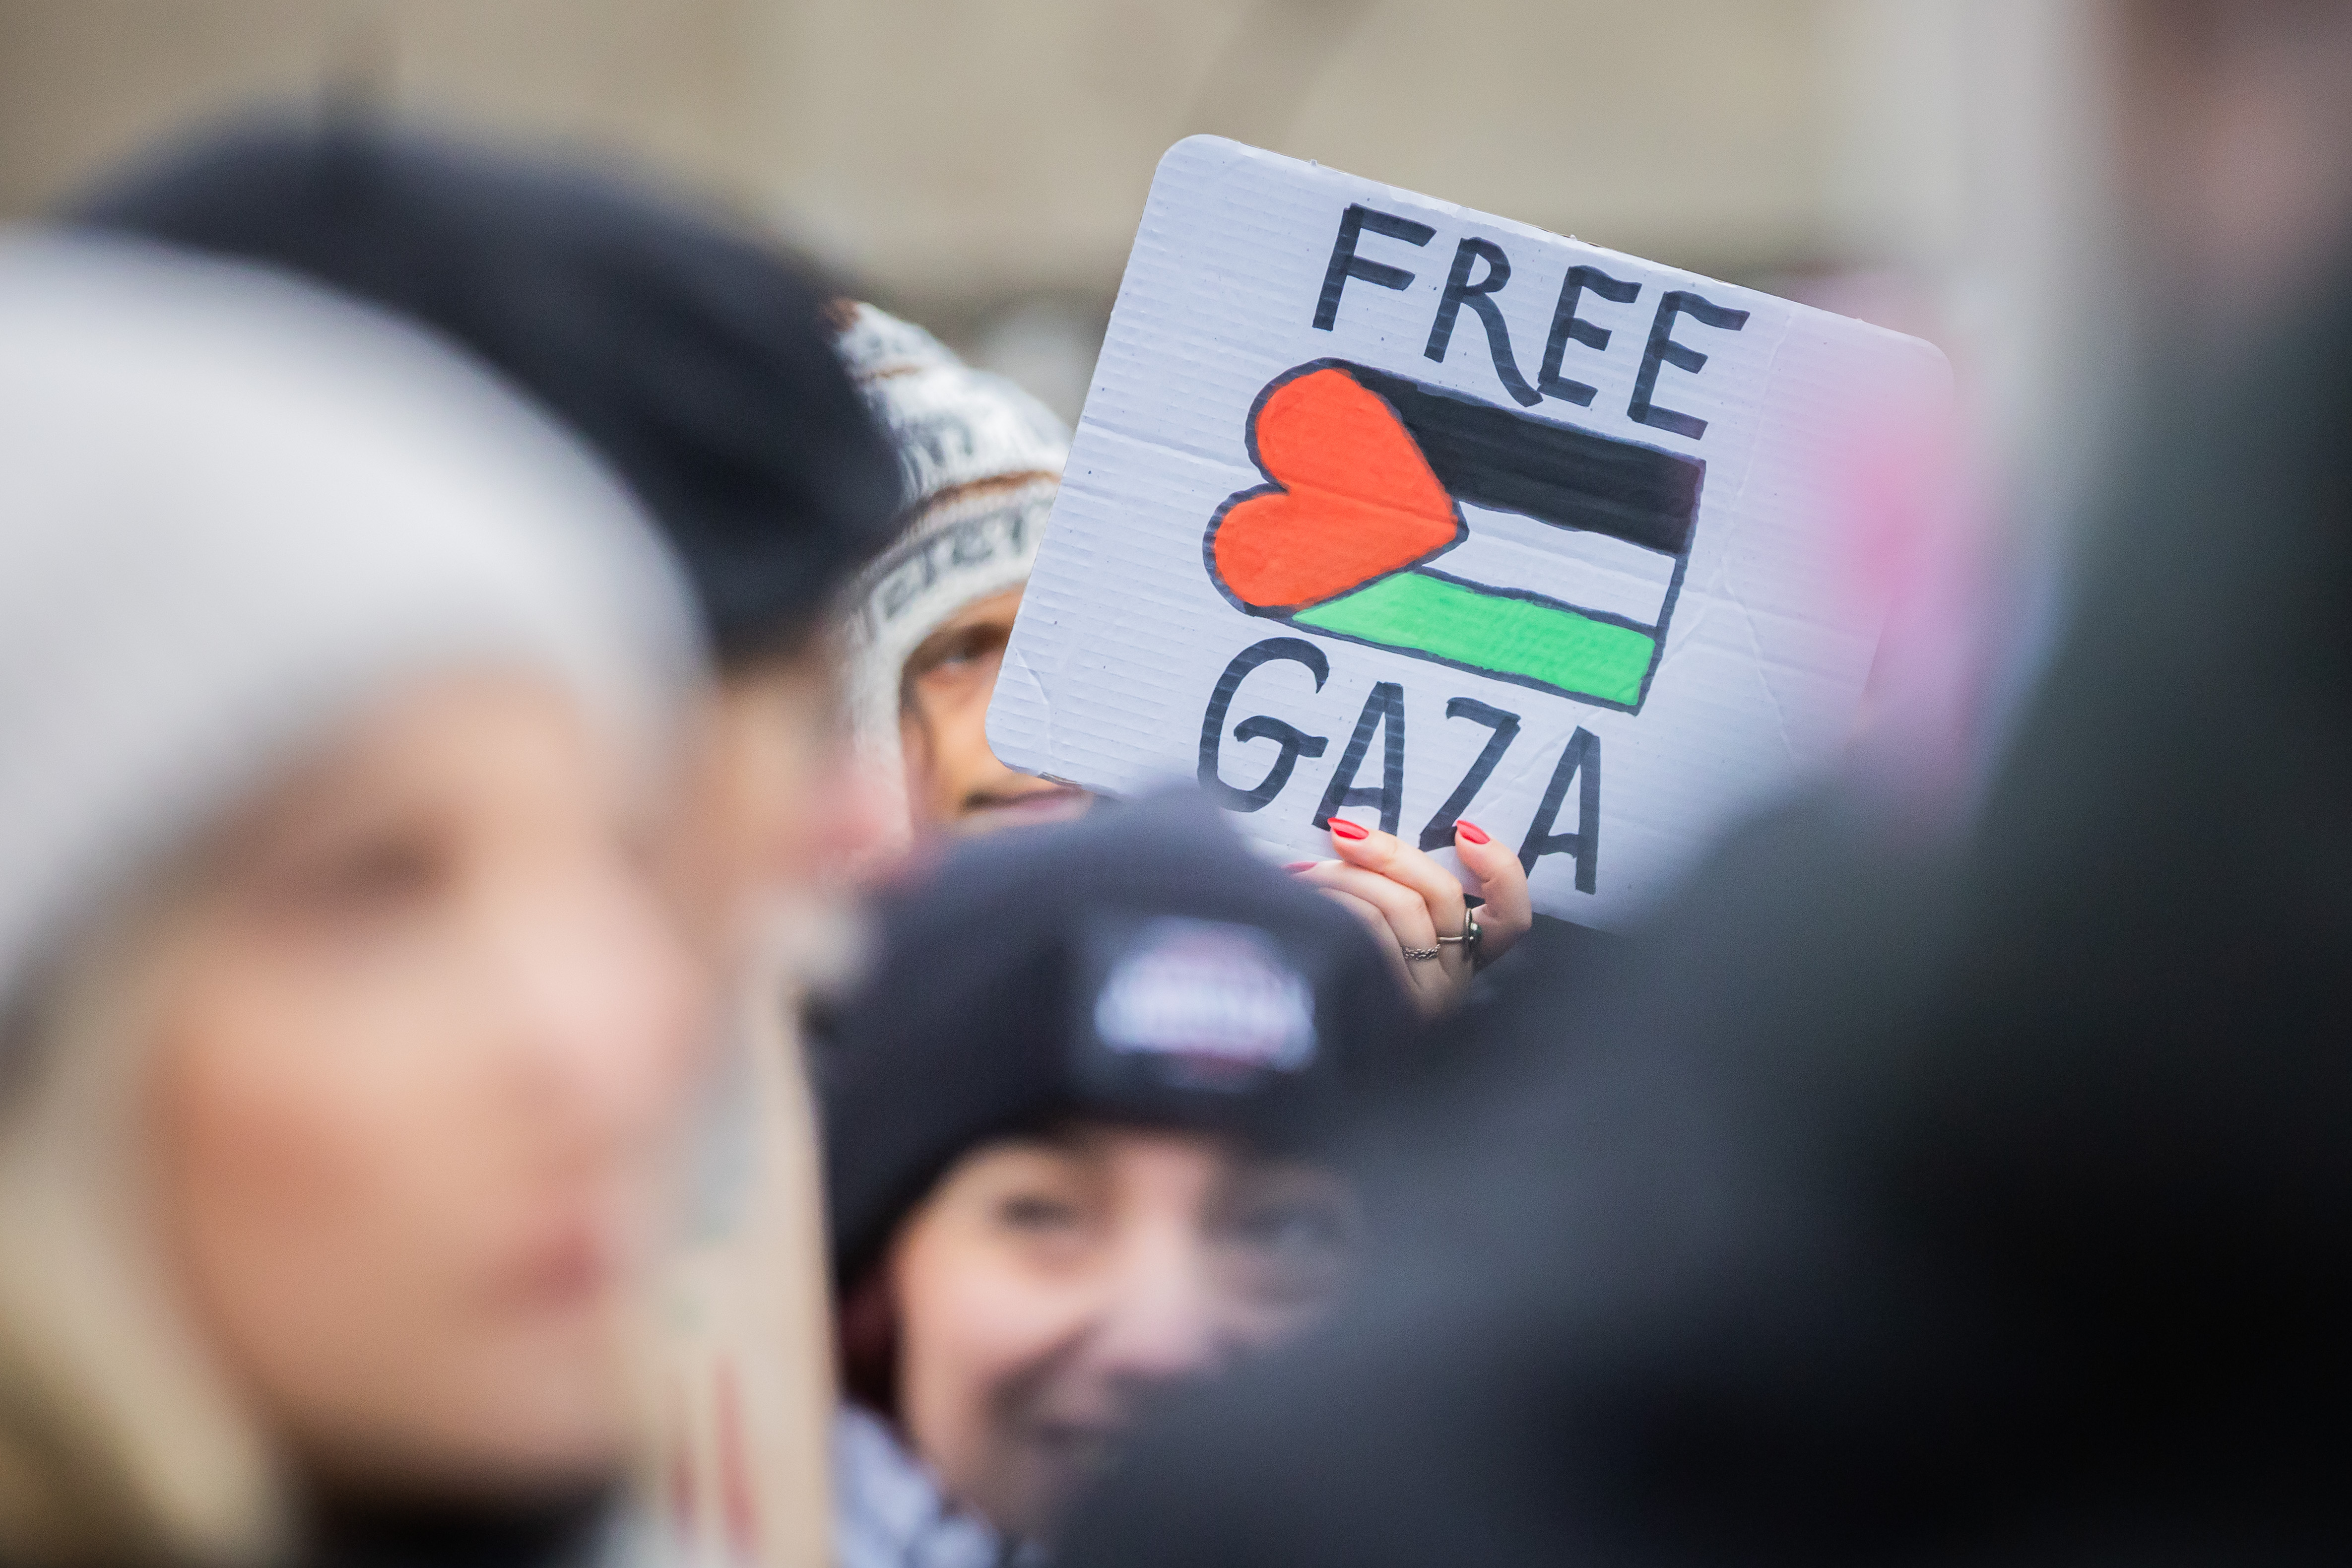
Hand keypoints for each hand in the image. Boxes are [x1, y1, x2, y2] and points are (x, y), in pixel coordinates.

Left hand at [1288, 817, 1532, 1015]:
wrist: (1302, 1030)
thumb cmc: (1339, 958)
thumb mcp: (1381, 919)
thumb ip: (1392, 883)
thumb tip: (1352, 833)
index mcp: (1465, 956)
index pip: (1511, 918)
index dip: (1500, 871)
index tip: (1465, 833)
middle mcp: (1455, 981)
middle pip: (1442, 894)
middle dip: (1388, 853)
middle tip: (1344, 833)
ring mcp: (1427, 1000)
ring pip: (1399, 907)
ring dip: (1347, 876)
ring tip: (1308, 872)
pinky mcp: (1390, 1008)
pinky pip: (1366, 934)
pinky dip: (1333, 902)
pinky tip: (1307, 898)